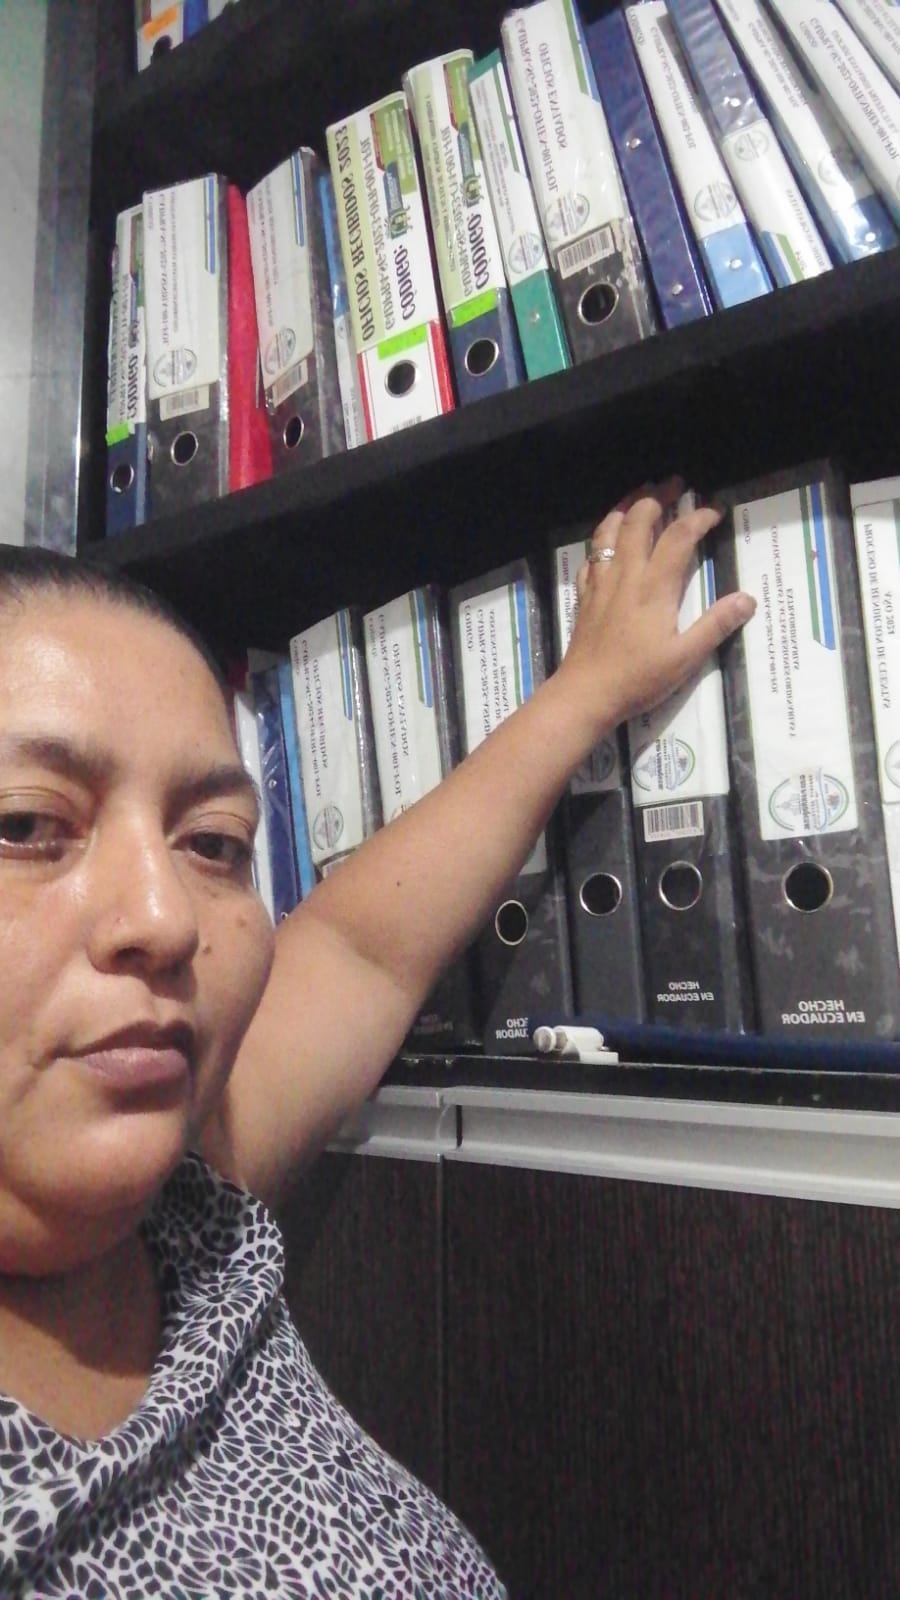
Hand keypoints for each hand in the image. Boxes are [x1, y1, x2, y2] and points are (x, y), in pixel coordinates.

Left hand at [559, 476, 755, 732]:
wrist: (586, 693)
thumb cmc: (638, 678)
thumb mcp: (685, 657)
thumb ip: (716, 625)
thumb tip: (748, 599)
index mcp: (654, 586)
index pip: (679, 536)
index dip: (697, 517)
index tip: (714, 511)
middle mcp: (626, 574)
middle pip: (638, 520)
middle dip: (657, 497)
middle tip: (673, 484)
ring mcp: (601, 582)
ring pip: (608, 530)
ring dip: (624, 507)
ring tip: (638, 495)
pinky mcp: (585, 595)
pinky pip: (591, 555)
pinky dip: (602, 537)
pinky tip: (607, 540)